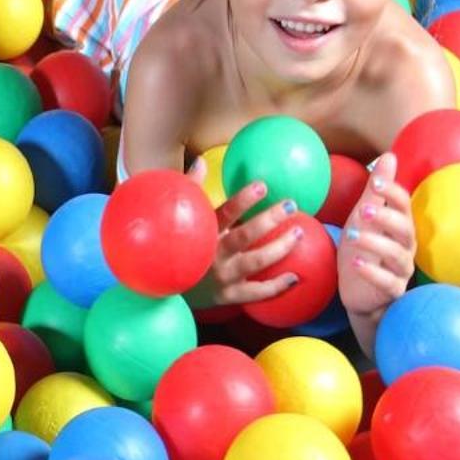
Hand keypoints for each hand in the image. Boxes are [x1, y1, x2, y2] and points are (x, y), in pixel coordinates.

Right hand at [184, 163, 305, 308]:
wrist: (161, 291)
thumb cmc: (176, 248)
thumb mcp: (180, 221)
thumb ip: (190, 191)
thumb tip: (200, 162)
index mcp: (201, 235)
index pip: (224, 214)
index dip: (243, 200)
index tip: (262, 186)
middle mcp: (213, 255)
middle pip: (245, 236)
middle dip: (269, 220)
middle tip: (290, 205)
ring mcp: (222, 277)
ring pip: (257, 262)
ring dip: (281, 247)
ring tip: (299, 232)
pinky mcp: (229, 296)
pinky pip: (256, 293)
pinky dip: (276, 287)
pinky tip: (295, 277)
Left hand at [338, 153, 415, 320]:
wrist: (359, 292)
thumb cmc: (364, 251)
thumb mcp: (364, 219)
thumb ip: (375, 192)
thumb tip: (390, 155)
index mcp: (401, 225)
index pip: (404, 204)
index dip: (392, 192)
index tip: (375, 181)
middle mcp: (406, 245)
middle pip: (404, 228)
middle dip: (386, 217)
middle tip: (364, 209)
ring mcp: (401, 269)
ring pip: (396, 254)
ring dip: (375, 242)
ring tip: (353, 234)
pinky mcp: (392, 290)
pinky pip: (387, 282)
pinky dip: (372, 272)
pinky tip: (356, 263)